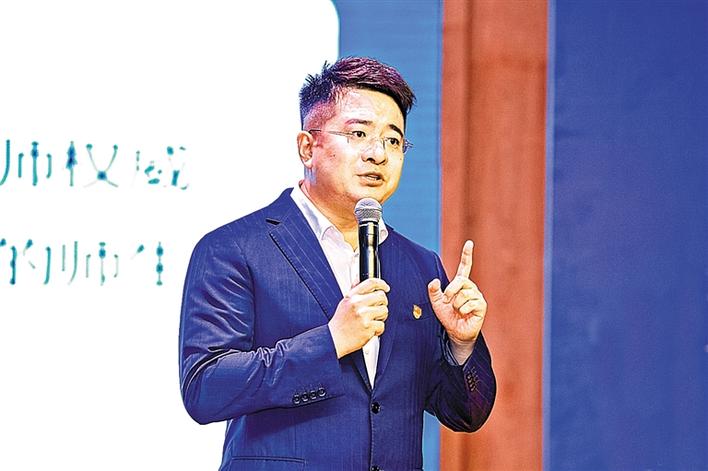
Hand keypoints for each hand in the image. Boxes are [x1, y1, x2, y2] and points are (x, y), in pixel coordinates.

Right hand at [328, 278, 389, 358]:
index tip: (386, 287)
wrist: (334, 339)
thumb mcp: (344, 302)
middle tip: (377, 310)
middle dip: (382, 303)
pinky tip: (369, 330)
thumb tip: (358, 278)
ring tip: (372, 321)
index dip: (382, 284)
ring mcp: (363, 315)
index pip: (371, 283)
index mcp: (352, 296)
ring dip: (381, 317)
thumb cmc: (340, 323)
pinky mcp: (368, 327)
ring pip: (384, 310)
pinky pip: (382, 325)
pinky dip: (378, 330)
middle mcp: (357, 304)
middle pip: (381, 296)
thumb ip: (353, 290)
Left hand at [428, 241, 486, 359]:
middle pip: (460, 280)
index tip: (469, 243)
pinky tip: (464, 315)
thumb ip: (433, 291)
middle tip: (446, 301)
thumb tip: (434, 281)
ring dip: (456, 304)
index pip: (465, 267)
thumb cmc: (447, 317)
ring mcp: (477, 296)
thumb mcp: (436, 303)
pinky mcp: (481, 305)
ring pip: (463, 294)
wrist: (455, 332)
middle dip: (450, 291)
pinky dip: (462, 311)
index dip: (467, 255)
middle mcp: (470, 287)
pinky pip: (469, 304)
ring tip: (457, 311)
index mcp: (461, 284)